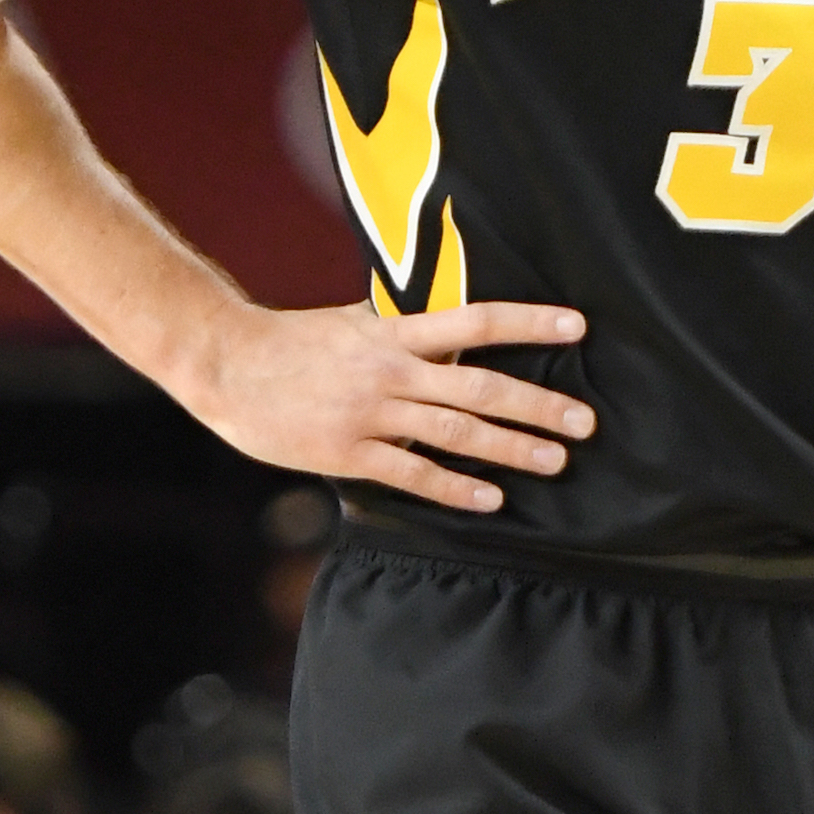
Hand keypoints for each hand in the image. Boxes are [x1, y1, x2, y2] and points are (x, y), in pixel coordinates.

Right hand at [188, 299, 593, 513]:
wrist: (228, 364)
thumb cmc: (294, 339)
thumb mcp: (355, 319)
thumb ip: (403, 323)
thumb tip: (449, 313)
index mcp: (395, 330)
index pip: (476, 320)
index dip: (528, 321)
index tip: (577, 325)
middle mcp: (391, 370)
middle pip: (480, 387)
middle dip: (538, 405)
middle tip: (585, 421)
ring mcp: (371, 413)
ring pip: (456, 433)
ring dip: (511, 448)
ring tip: (555, 461)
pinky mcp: (348, 452)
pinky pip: (412, 474)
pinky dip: (455, 488)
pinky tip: (491, 500)